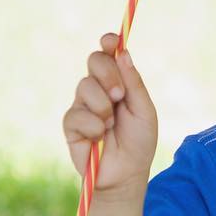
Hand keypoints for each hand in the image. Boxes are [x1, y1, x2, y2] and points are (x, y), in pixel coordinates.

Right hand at [62, 33, 157, 194]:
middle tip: (119, 95)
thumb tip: (124, 52)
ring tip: (111, 126)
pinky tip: (99, 138)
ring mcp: (83, 105)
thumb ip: (134, 83)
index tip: (112, 41)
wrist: (126, 174)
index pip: (109, 54)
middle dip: (108, 74)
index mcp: (118, 82)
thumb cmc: (139, 142)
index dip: (109, 43)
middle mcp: (99, 89)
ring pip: (85, 86)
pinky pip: (77, 113)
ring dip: (102, 107)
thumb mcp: (144, 111)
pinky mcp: (71, 124)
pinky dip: (93, 126)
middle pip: (94, 60)